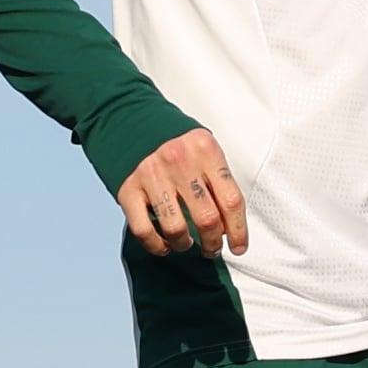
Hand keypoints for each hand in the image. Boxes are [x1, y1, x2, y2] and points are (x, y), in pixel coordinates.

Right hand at [118, 129, 248, 259]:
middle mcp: (180, 161)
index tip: (239, 247)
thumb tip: (228, 224)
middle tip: (212, 249)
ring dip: (184, 244)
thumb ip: (216, 179)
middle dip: (213, 243)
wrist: (129, 118)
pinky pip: (144, 230)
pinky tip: (164, 244)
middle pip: (206, 219)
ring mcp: (152, 176)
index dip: (239, 231)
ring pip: (176, 229)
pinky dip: (156, 245)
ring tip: (185, 244)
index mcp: (205, 150)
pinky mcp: (128, 189)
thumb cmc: (173, 140)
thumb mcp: (203, 147)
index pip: (231, 200)